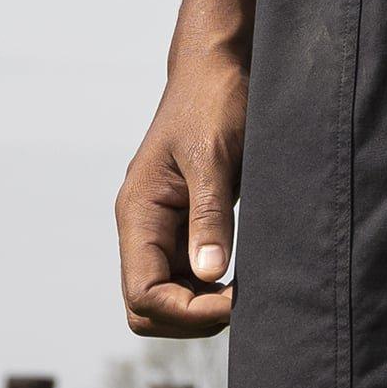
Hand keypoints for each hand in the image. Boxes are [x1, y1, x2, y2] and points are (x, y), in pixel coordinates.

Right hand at [116, 45, 246, 337]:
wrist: (217, 68)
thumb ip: (210, 218)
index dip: (187, 313)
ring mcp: (162, 230)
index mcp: (138, 213)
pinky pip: (187, 277)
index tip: (236, 300)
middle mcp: (143, 228)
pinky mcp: (185, 225)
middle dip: (191, 319)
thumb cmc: (214, 102)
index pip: (143, 295)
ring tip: (247, 293)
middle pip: (146, 308)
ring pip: (166, 298)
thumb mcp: (215, 158)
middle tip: (242, 304)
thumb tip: (210, 276)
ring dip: (201, 308)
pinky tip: (244, 278)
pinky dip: (211, 290)